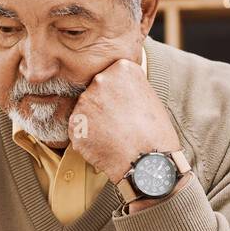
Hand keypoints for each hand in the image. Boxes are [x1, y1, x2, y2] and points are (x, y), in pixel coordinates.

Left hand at [68, 57, 179, 181]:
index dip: (117, 94)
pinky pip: (78, 130)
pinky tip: (105, 145)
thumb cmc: (155, 132)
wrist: (148, 161)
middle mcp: (100, 80)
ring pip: (85, 111)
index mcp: (121, 69)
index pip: (110, 76)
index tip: (125, 106)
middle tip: (119, 123)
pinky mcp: (74, 125)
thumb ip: (126, 87)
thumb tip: (113, 91)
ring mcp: (84, 103)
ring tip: (115, 136)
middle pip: (95, 91)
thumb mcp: (147, 96)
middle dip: (102, 106)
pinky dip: (88, 138)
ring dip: (94, 123)